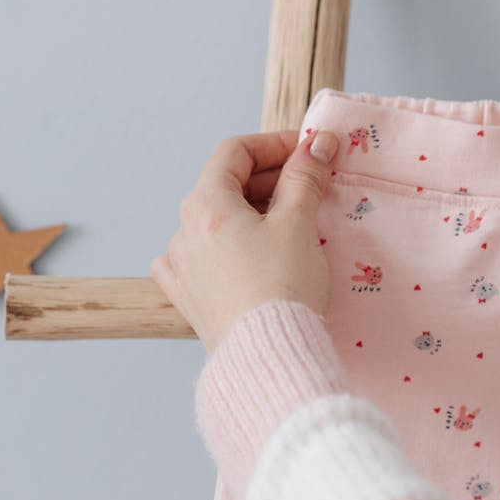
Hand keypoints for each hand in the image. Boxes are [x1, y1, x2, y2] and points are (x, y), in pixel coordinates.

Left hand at [150, 129, 340, 353]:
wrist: (267, 356)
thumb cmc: (282, 286)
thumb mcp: (299, 222)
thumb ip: (306, 176)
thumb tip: (317, 142)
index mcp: (205, 204)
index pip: (235, 151)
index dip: (276, 144)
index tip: (310, 151)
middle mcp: (183, 231)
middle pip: (226, 185)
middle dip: (272, 179)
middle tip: (313, 186)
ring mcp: (182, 266)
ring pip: (218, 222)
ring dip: (255, 213)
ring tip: (294, 224)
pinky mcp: (190, 298)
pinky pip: (206, 258)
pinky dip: (232, 247)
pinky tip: (252, 255)